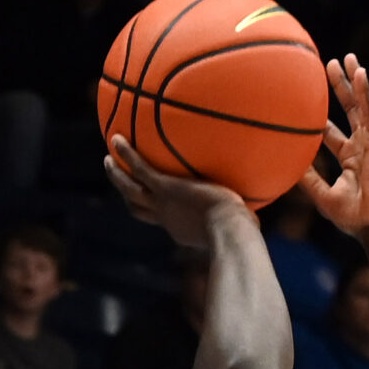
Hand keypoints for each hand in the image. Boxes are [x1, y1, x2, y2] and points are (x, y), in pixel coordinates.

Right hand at [105, 135, 247, 242]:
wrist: (230, 230)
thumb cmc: (242, 232)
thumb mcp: (241, 224)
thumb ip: (243, 217)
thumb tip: (260, 216)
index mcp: (180, 227)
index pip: (161, 218)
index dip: (154, 210)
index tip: (154, 200)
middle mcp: (166, 216)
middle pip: (137, 206)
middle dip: (127, 194)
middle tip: (119, 181)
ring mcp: (162, 202)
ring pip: (130, 188)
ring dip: (117, 174)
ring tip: (108, 159)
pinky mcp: (164, 187)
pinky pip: (139, 167)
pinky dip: (126, 154)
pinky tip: (116, 137)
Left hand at [301, 54, 368, 238]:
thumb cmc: (354, 217)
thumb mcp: (322, 195)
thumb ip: (307, 177)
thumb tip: (283, 162)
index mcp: (349, 159)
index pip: (332, 133)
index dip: (321, 117)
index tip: (307, 99)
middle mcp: (361, 147)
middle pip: (349, 111)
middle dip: (340, 88)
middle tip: (329, 65)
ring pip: (361, 105)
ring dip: (354, 82)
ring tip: (347, 59)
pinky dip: (365, 92)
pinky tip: (360, 73)